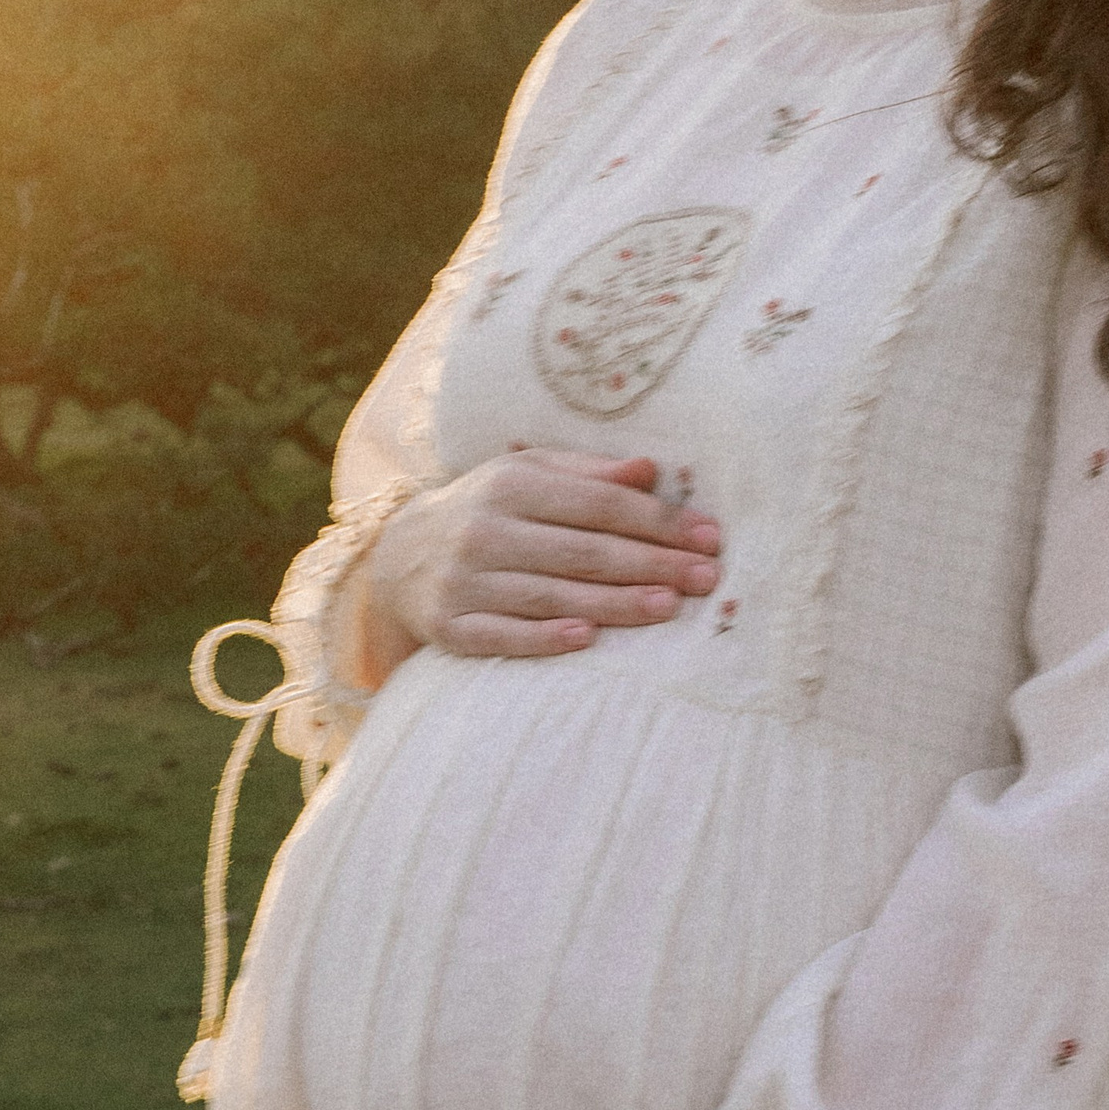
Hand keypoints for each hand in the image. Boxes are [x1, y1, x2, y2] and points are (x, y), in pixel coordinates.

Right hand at [356, 451, 720, 680]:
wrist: (399, 557)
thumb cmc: (488, 510)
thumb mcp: (528, 474)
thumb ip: (588, 473)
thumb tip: (650, 470)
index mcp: (513, 485)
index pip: (599, 504)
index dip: (658, 520)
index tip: (709, 536)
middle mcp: (486, 529)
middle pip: (583, 550)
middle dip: (651, 564)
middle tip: (705, 578)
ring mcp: (465, 580)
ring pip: (552, 594)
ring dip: (614, 604)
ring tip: (668, 608)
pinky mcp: (449, 626)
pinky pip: (503, 635)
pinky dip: (544, 637)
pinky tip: (587, 639)